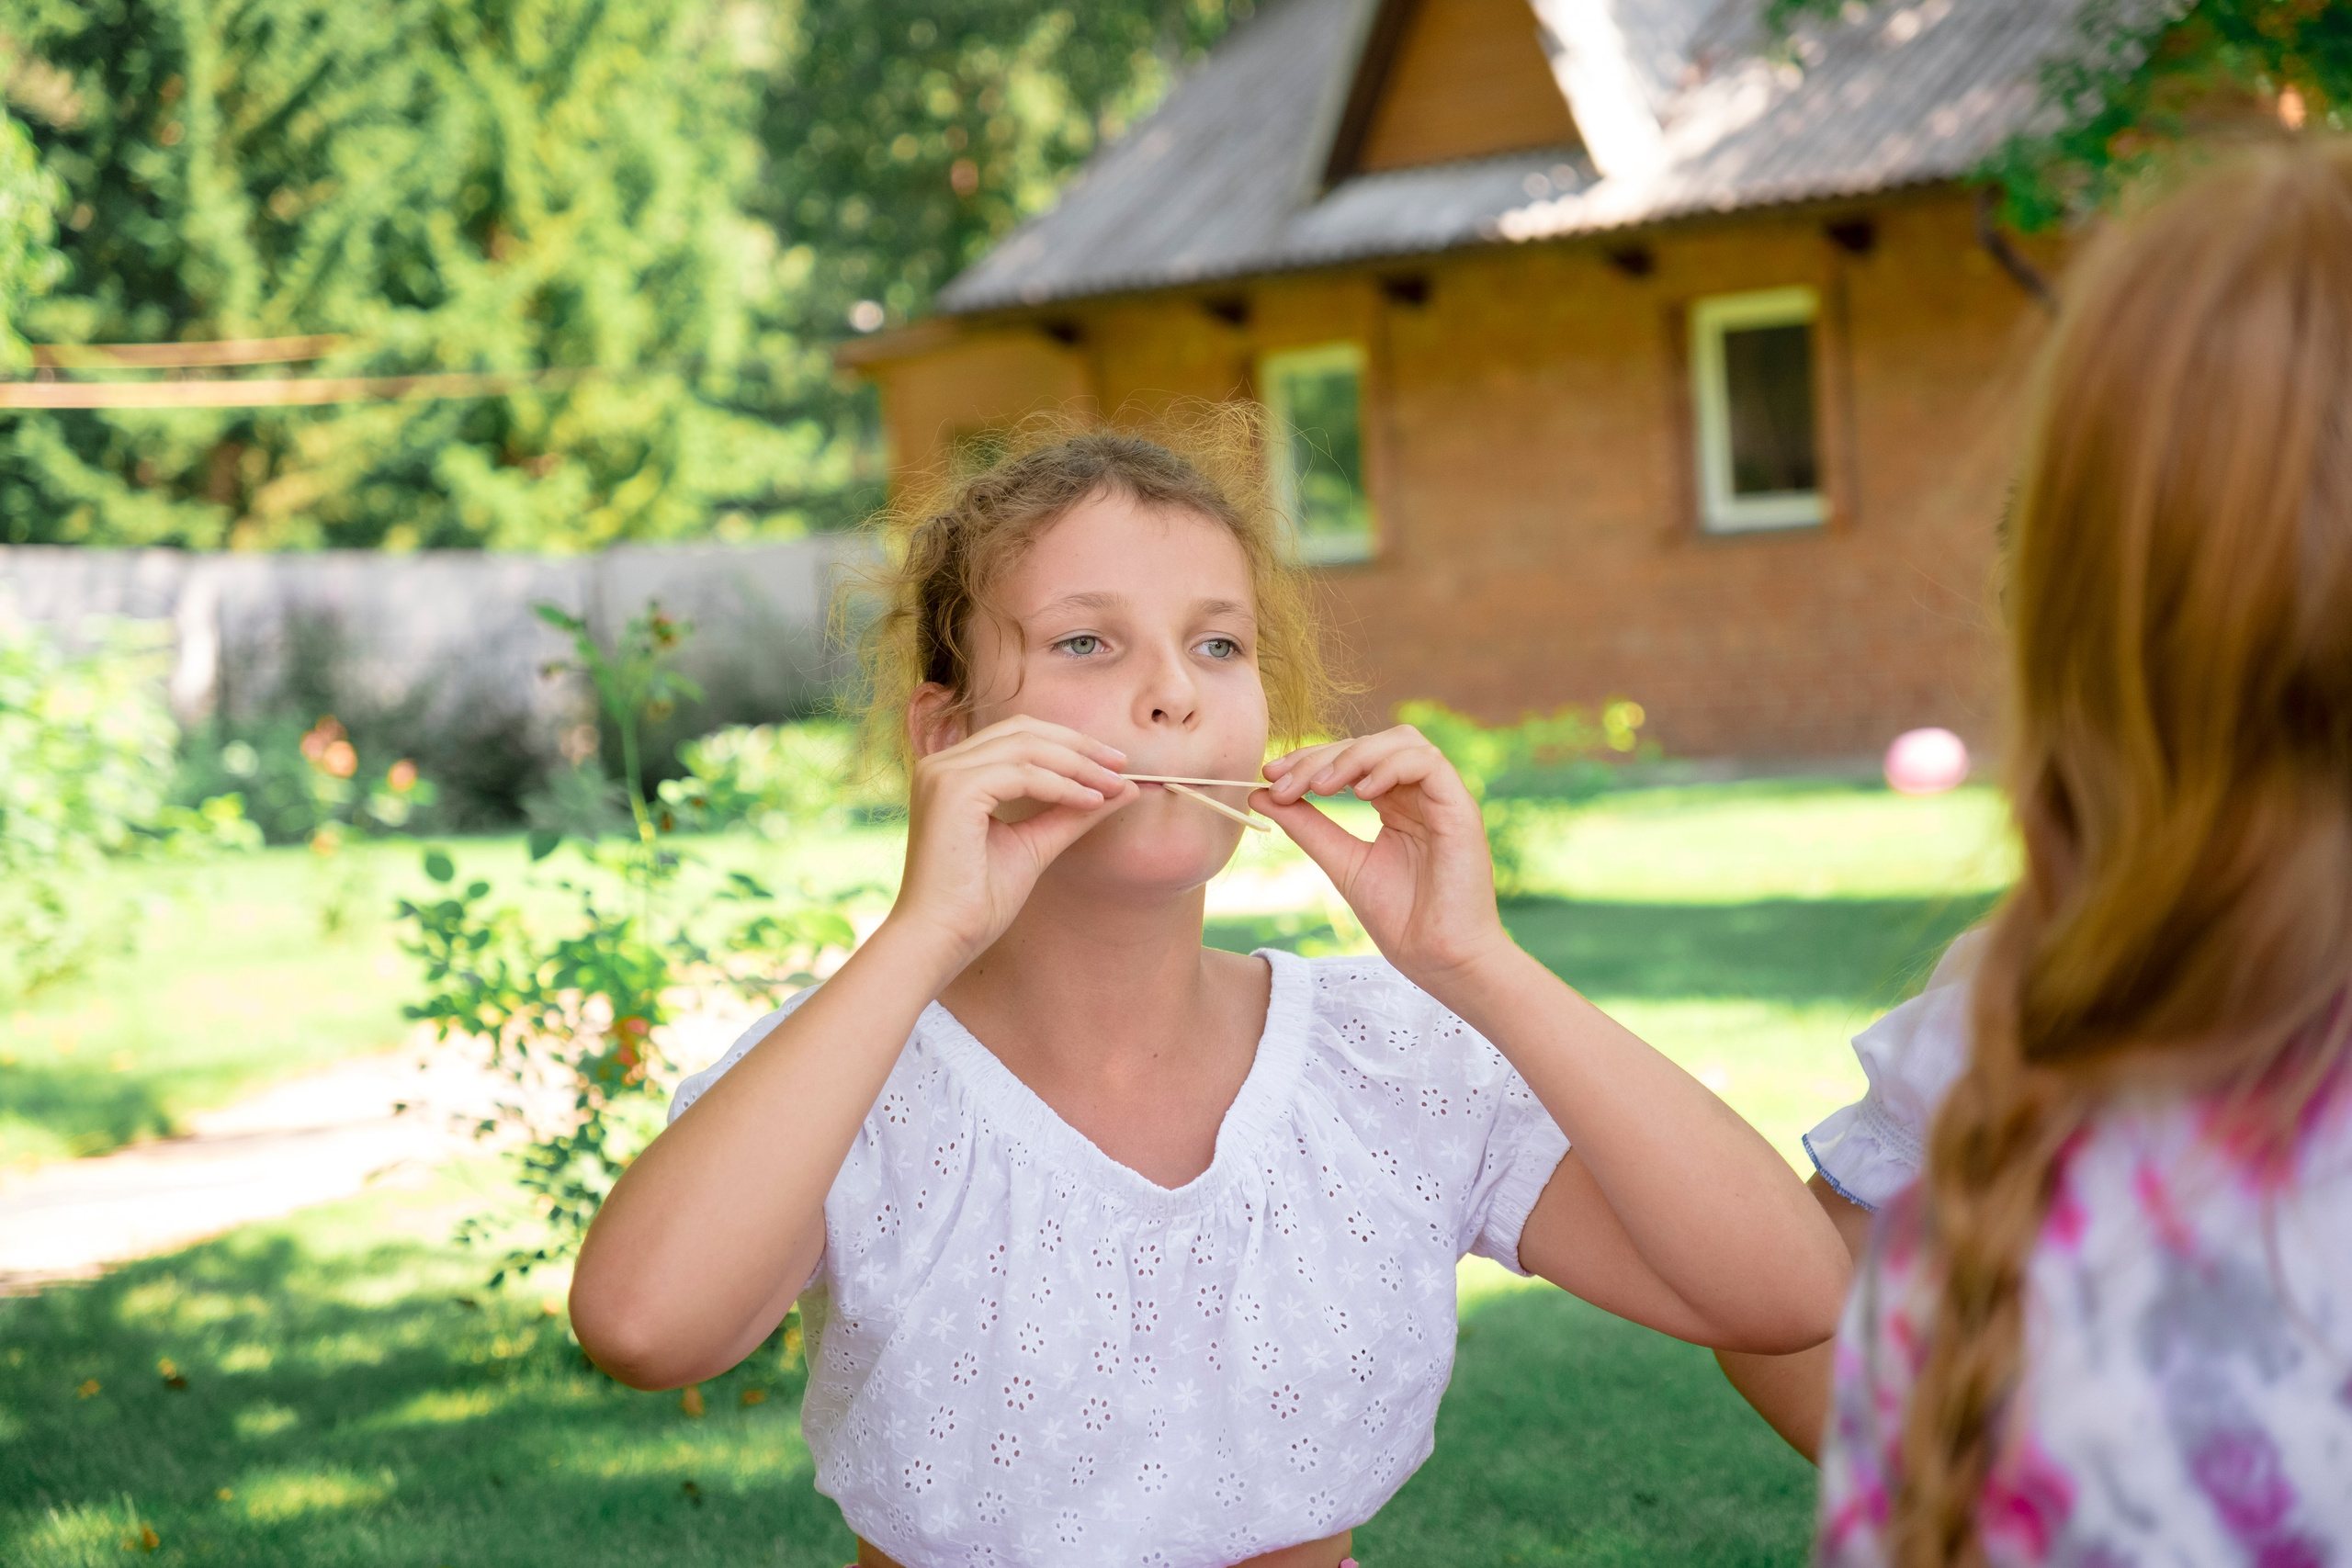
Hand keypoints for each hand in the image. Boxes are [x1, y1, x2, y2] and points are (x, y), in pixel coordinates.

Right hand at [890, 716, 1139, 963]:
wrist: (941, 938)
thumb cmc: (977, 901)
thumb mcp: (1034, 845)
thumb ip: (1070, 813)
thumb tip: (1124, 788)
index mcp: (953, 773)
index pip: (1018, 736)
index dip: (1069, 743)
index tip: (1114, 765)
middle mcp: (942, 765)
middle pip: (1023, 730)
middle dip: (1079, 745)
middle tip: (1122, 764)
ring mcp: (943, 773)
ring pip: (1026, 747)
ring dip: (1077, 765)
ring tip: (1113, 786)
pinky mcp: (953, 790)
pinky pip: (1021, 774)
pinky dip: (1062, 785)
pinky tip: (1090, 801)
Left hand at [1254, 725, 1510, 984]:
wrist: (1439, 960)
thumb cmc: (1400, 918)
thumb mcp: (1341, 861)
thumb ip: (1307, 826)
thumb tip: (1260, 794)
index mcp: (1394, 802)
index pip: (1350, 758)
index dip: (1309, 759)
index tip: (1270, 776)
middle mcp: (1418, 793)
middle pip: (1370, 743)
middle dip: (1321, 757)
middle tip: (1284, 782)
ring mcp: (1441, 798)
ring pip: (1401, 742)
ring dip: (1354, 756)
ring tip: (1320, 787)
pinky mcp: (1461, 808)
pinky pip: (1428, 763)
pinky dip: (1390, 767)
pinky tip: (1361, 793)